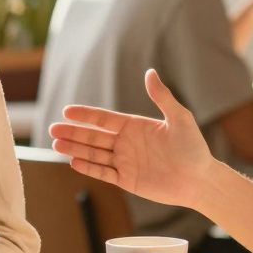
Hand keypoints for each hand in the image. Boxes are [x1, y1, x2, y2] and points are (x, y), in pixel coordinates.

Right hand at [49, 69, 215, 209]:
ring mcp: (125, 162)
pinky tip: (74, 162)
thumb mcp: (180, 118)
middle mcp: (126, 143)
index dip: (86, 115)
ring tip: (56, 145)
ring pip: (94, 154)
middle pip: (94, 137)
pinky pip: (103, 173)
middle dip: (73, 133)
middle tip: (52, 130)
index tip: (67, 111)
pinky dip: (89, 168)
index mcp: (135, 126)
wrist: (200, 180)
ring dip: (75, 149)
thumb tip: (150, 72)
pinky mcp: (127, 180)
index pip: (104, 119)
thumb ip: (162, 97)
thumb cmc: (194, 148)